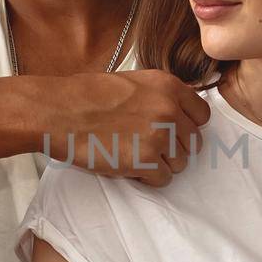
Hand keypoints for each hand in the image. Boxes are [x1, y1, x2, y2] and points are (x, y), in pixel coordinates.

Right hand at [44, 70, 211, 186]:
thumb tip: (178, 114)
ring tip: (135, 156)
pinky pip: (163, 179)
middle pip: (193, 143)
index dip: (188, 127)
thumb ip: (160, 96)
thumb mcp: (133, 82)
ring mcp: (159, 136)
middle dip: (174, 149)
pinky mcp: (144, 161)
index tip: (173, 132)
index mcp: (168, 86)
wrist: (59, 111)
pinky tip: (129, 166)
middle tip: (149, 148)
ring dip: (161, 164)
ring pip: (181, 163)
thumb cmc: (87, 95)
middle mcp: (169, 110)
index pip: (202, 115)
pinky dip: (148, 178)